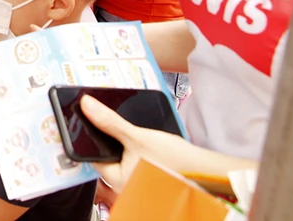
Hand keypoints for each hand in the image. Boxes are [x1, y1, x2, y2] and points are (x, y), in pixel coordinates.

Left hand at [80, 95, 195, 190]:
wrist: (206, 169)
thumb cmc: (175, 160)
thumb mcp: (137, 136)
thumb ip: (109, 122)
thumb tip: (86, 106)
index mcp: (116, 182)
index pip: (93, 156)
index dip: (92, 136)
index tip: (91, 119)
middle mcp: (124, 186)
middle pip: (108, 156)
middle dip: (111, 140)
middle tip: (119, 126)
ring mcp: (137, 183)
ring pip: (122, 157)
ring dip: (125, 143)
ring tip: (134, 134)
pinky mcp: (148, 177)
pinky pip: (134, 160)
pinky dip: (136, 149)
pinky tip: (143, 141)